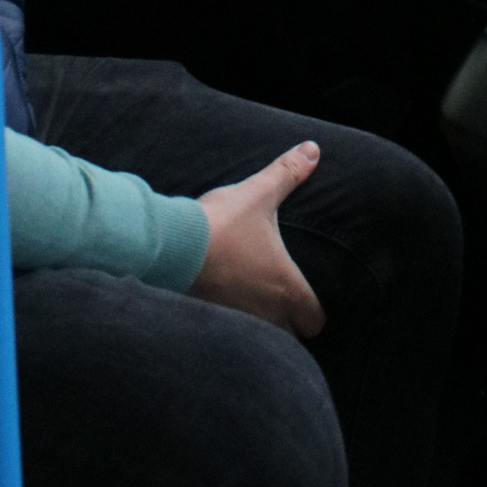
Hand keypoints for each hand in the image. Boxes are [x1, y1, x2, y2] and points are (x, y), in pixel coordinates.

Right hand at [190, 141, 326, 337]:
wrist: (172, 246)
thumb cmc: (223, 223)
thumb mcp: (259, 194)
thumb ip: (289, 173)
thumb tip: (313, 148)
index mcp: (286, 289)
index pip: (315, 320)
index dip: (311, 310)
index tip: (300, 295)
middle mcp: (267, 315)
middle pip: (290, 336)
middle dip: (286, 322)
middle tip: (274, 297)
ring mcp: (238, 324)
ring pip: (260, 338)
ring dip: (257, 325)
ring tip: (247, 301)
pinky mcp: (211, 324)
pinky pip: (229, 335)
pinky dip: (228, 325)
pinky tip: (219, 305)